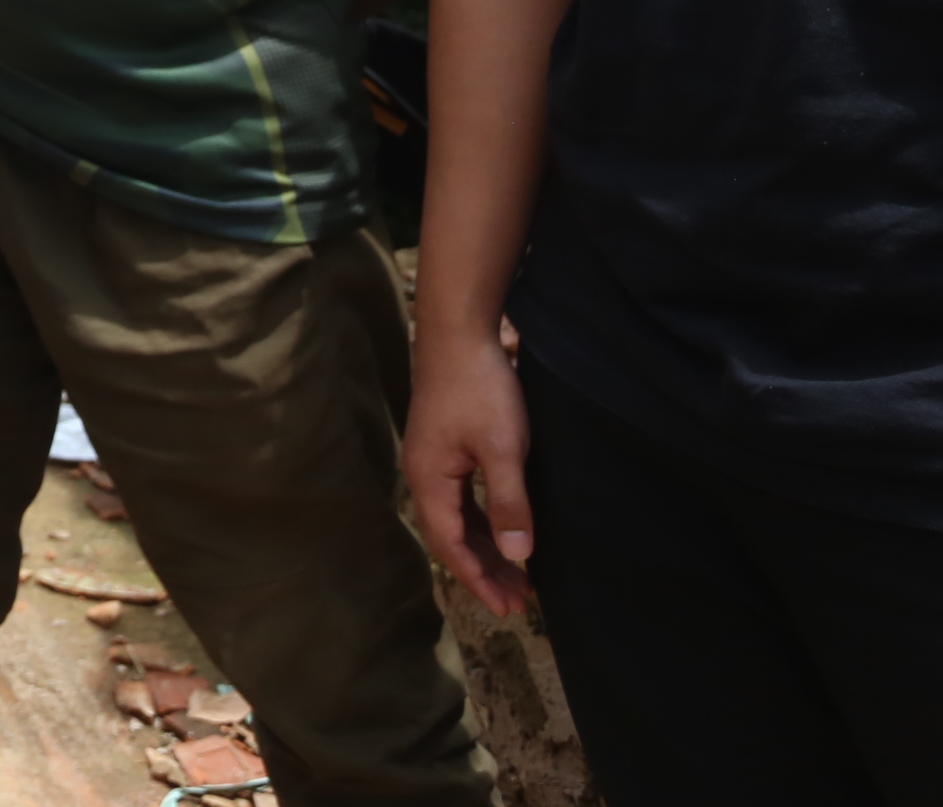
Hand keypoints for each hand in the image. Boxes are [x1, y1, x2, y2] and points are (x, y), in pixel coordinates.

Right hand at [403, 329, 535, 616]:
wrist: (459, 334)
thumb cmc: (481, 390)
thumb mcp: (503, 449)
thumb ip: (509, 502)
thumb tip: (519, 556)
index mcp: (430, 481)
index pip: (451, 545)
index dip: (479, 579)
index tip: (509, 608)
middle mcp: (424, 476)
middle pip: (452, 538)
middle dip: (484, 571)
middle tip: (518, 603)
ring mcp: (433, 462)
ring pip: (458, 520)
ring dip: (486, 549)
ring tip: (517, 577)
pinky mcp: (445, 448)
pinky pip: (462, 501)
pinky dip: (484, 523)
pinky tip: (504, 531)